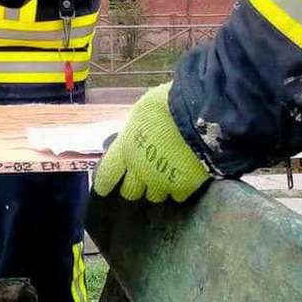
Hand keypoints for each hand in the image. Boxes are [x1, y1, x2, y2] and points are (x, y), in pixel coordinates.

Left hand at [93, 83, 210, 202]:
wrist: (197, 115)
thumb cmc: (165, 105)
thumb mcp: (140, 113)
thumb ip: (134, 132)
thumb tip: (134, 138)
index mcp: (125, 149)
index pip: (107, 175)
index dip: (104, 183)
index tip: (104, 188)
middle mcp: (139, 170)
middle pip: (130, 192)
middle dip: (133, 186)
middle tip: (140, 177)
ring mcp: (161, 182)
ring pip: (154, 196)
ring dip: (156, 187)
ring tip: (163, 177)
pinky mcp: (183, 187)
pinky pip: (177, 196)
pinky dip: (178, 189)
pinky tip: (182, 178)